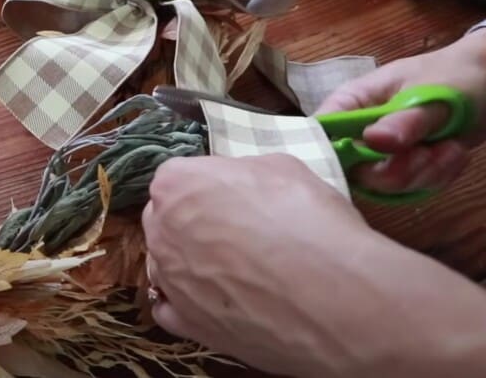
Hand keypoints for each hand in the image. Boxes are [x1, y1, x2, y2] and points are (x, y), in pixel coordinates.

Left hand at [142, 154, 485, 377]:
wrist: (331, 297)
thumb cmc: (308, 220)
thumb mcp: (283, 168)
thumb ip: (246, 173)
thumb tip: (241, 184)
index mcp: (177, 184)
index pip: (181, 178)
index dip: (211, 187)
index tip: (238, 198)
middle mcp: (161, 231)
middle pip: (169, 220)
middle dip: (194, 222)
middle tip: (239, 233)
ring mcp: (169, 281)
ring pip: (167, 265)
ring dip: (189, 263)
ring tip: (235, 272)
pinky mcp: (185, 324)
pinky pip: (171, 309)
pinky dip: (187, 304)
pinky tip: (216, 301)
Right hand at [316, 29, 485, 192]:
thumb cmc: (455, 76)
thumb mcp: (432, 96)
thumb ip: (403, 120)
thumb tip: (372, 141)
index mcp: (352, 102)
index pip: (321, 133)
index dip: (333, 154)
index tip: (369, 163)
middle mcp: (359, 130)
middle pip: (354, 169)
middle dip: (397, 171)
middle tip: (427, 155)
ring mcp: (382, 150)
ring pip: (386, 184)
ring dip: (425, 173)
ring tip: (450, 149)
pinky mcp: (405, 166)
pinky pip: (412, 186)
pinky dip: (438, 176)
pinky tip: (453, 153)